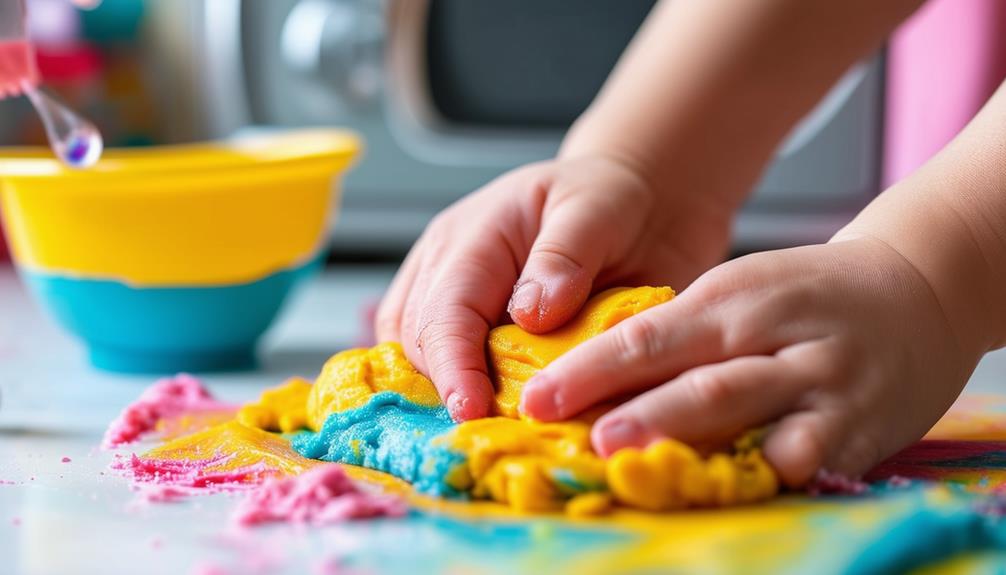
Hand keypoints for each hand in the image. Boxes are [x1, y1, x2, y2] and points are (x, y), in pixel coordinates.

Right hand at [375, 154, 735, 420]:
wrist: (633, 203)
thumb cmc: (611, 198)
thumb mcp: (599, 208)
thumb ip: (566, 255)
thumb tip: (531, 314)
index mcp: (473, 238)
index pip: (445, 311)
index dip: (454, 366)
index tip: (472, 411)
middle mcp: (447, 271)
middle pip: (422, 344)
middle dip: (452, 392)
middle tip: (501, 436)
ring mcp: (453, 301)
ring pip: (422, 363)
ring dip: (453, 399)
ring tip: (498, 432)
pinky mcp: (472, 331)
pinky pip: (450, 372)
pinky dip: (469, 399)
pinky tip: (500, 420)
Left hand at [520, 237, 983, 485]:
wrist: (916, 286)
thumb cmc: (806, 293)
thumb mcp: (739, 291)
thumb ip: (679, 334)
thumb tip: (598, 382)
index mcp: (733, 297)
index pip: (649, 336)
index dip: (591, 371)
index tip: (538, 400)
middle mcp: (776, 338)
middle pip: (700, 381)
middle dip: (641, 415)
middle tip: (589, 443)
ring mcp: (823, 384)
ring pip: (755, 420)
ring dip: (697, 449)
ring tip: (649, 472)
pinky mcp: (861, 427)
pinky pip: (810, 458)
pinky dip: (769, 475)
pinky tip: (730, 491)